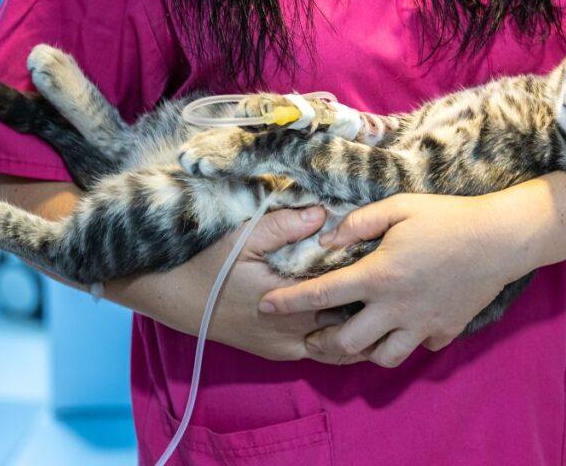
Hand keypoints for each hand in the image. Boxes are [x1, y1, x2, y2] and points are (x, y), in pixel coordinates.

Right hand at [114, 206, 366, 364]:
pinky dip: (341, 340)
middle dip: (370, 301)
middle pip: (351, 319)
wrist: (179, 299)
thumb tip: (321, 213)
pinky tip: (352, 319)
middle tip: (386, 278)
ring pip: (342, 343)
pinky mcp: (283, 353)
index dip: (367, 274)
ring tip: (377, 302)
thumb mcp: (244, 238)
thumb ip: (284, 226)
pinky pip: (323, 353)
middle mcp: (295, 329)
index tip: (380, 255)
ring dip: (359, 324)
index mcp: (291, 299)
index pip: (345, 290)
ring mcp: (290, 346)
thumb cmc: (213, 265)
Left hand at [257, 194, 536, 367]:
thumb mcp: (399, 207)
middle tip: (311, 336)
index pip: (322, 294)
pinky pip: (417, 348)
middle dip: (321, 343)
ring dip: (362, 351)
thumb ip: (358, 223)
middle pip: (347, 342)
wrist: (500, 240)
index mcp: (379, 275)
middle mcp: (396, 307)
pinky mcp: (444, 331)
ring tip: (354, 339)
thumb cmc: (448, 217)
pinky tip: (401, 327)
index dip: (288, 301)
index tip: (265, 305)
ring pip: (382, 357)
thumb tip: (325, 238)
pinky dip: (405, 343)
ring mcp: (422, 324)